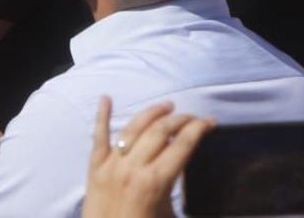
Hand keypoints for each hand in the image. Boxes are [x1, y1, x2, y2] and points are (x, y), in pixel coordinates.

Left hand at [82, 100, 213, 217]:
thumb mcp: (169, 215)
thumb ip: (179, 193)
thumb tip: (191, 177)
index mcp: (156, 182)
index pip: (182, 145)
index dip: (198, 129)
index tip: (209, 122)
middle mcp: (133, 168)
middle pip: (161, 131)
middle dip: (180, 119)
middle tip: (192, 117)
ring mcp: (111, 165)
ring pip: (133, 128)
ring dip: (152, 113)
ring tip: (167, 106)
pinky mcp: (94, 167)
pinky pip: (98, 136)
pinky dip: (101, 115)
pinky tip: (105, 98)